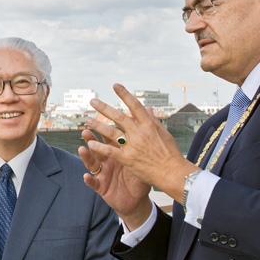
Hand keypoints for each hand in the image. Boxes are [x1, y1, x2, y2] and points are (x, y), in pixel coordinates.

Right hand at [79, 129, 152, 228]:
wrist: (137, 200)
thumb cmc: (140, 180)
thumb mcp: (142, 161)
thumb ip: (143, 144)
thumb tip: (149, 126)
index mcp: (118, 154)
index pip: (110, 139)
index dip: (105, 130)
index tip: (101, 119)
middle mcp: (108, 162)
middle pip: (98, 148)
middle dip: (91, 140)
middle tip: (86, 130)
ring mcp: (104, 174)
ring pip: (93, 163)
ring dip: (86, 157)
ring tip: (82, 149)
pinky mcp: (101, 187)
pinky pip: (94, 183)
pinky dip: (89, 180)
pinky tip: (86, 176)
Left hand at [85, 84, 198, 204]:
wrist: (173, 173)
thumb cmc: (170, 154)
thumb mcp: (165, 134)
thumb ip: (154, 120)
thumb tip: (149, 108)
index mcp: (149, 125)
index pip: (135, 106)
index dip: (125, 94)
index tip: (115, 86)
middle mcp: (140, 133)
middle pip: (119, 117)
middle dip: (104, 108)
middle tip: (93, 101)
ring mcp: (133, 146)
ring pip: (111, 132)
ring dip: (97, 125)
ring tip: (87, 120)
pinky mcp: (128, 159)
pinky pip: (111, 151)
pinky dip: (100, 147)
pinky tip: (90, 143)